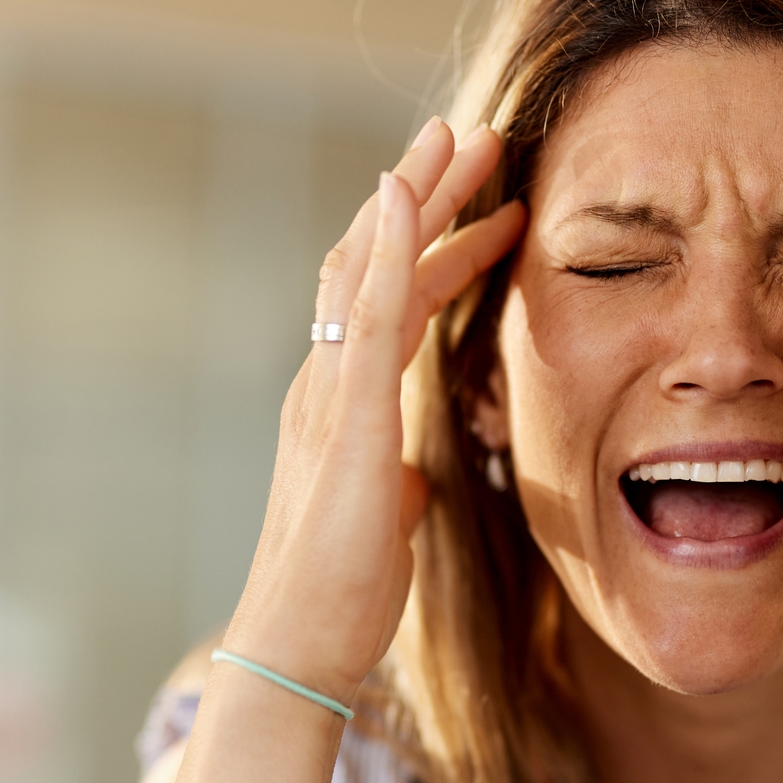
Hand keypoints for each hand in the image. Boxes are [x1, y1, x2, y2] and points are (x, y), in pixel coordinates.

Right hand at [222, 118, 525, 703]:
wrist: (299, 647)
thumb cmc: (338, 599)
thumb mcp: (383, 528)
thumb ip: (394, 490)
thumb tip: (413, 485)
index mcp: (339, 409)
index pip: (387, 305)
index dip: (432, 248)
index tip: (483, 206)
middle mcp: (324, 386)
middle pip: (373, 262)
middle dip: (424, 194)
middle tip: (474, 134)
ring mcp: (329, 395)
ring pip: (369, 268)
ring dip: (414, 195)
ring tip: (460, 137)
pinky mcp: (346, 419)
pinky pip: (365, 313)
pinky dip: (385, 246)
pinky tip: (404, 193)